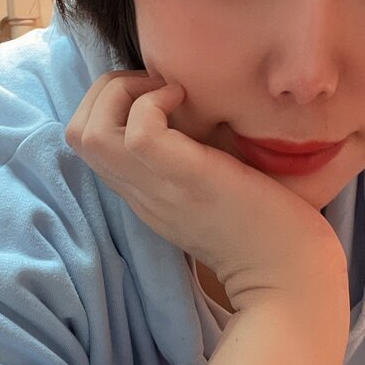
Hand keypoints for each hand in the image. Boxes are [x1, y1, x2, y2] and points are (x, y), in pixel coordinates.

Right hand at [65, 71, 348, 309]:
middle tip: (156, 88)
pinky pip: (138, 130)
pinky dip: (154, 102)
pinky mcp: (182, 178)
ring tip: (168, 92)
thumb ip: (192, 160)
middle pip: (76, 132)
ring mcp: (155, 186)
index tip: (156, 95)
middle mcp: (138, 191)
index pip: (88, 143)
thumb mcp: (212, 188)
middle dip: (106, 91)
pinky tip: (190, 101)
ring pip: (89, 130)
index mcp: (143, 192)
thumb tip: (197, 112)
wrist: (288, 276)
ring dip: (122, 93)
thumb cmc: (267, 229)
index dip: (109, 105)